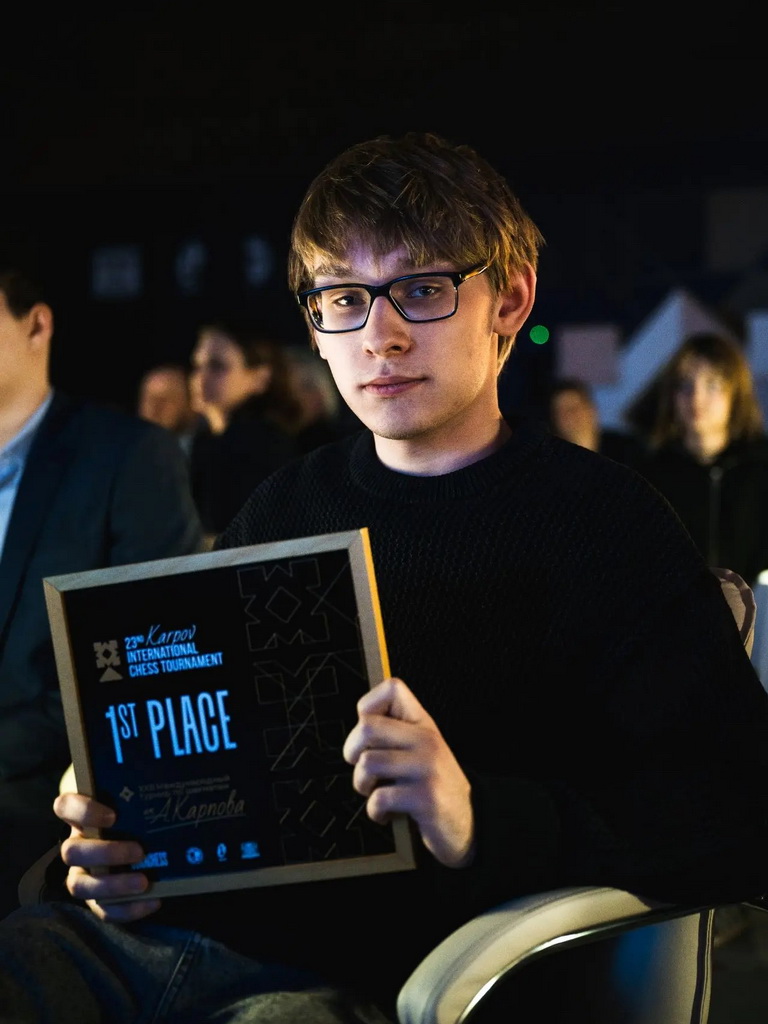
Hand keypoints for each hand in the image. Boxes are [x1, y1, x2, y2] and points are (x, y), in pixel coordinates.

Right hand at [53, 792, 161, 922]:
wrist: (145, 831)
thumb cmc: (135, 804)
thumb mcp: (132, 788)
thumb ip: (138, 780)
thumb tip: (172, 762)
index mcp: (82, 813)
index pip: (64, 806)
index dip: (83, 811)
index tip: (112, 815)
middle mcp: (78, 843)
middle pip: (72, 852)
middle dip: (105, 853)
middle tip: (139, 851)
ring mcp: (85, 872)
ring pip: (80, 885)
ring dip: (111, 885)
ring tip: (143, 882)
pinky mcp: (98, 897)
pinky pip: (103, 909)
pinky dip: (127, 909)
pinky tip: (154, 900)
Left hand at [342, 677, 474, 867]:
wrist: (471, 822)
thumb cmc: (436, 786)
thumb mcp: (423, 750)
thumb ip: (397, 734)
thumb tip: (359, 725)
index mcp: (424, 725)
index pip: (393, 689)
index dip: (368, 707)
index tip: (369, 734)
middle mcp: (427, 740)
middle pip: (367, 727)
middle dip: (352, 752)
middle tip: (363, 768)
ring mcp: (427, 768)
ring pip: (367, 763)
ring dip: (362, 785)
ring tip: (376, 792)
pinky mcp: (425, 798)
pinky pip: (379, 798)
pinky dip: (375, 811)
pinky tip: (388, 814)